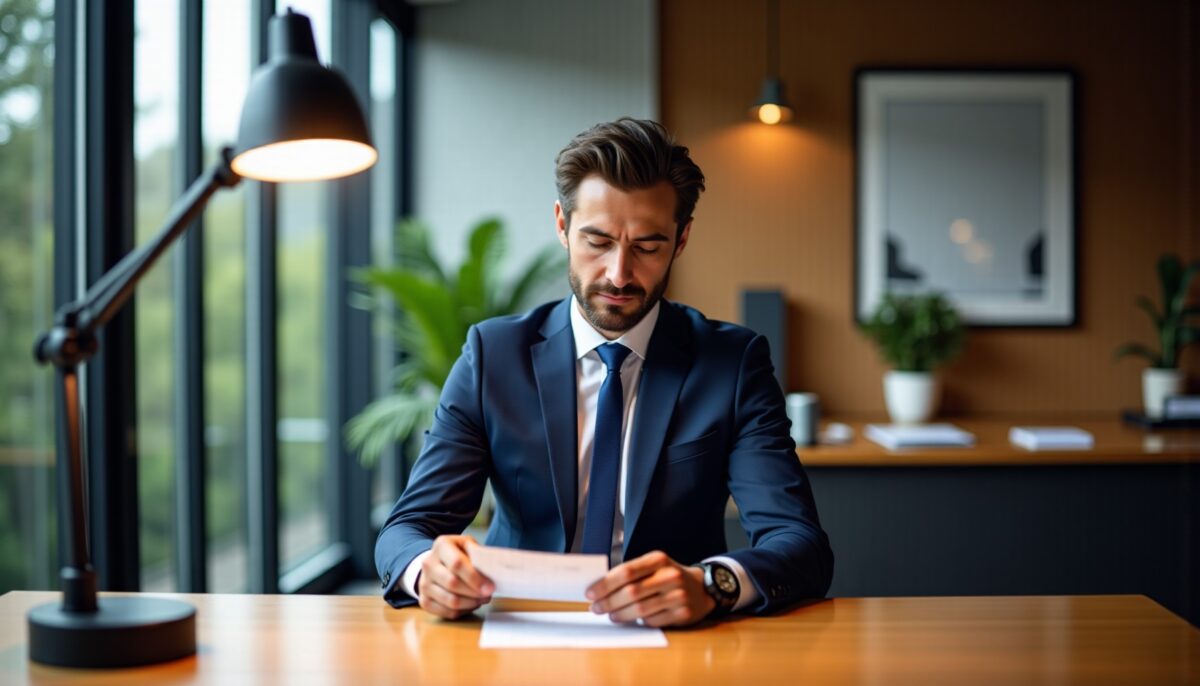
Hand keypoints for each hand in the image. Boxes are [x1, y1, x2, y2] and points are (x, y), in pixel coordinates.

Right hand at [417, 535, 493, 618]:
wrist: (437, 562)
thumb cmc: (458, 554)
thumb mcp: (468, 545)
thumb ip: (478, 555)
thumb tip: (491, 572)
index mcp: (441, 546)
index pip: (457, 564)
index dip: (475, 577)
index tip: (490, 587)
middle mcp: (428, 564)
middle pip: (452, 583)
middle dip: (474, 592)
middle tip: (488, 594)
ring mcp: (424, 584)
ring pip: (451, 601)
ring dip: (471, 603)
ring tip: (481, 599)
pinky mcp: (424, 600)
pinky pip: (447, 612)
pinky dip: (463, 611)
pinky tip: (470, 604)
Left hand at [585, 551, 716, 626]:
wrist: (701, 588)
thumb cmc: (668, 576)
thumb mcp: (654, 566)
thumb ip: (632, 573)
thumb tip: (600, 587)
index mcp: (658, 559)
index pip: (626, 571)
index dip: (605, 584)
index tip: (590, 592)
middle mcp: (670, 575)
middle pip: (631, 592)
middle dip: (608, 602)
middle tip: (595, 607)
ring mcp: (678, 595)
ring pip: (640, 609)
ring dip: (620, 614)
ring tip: (610, 615)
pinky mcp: (683, 613)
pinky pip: (653, 620)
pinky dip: (639, 621)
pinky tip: (631, 620)